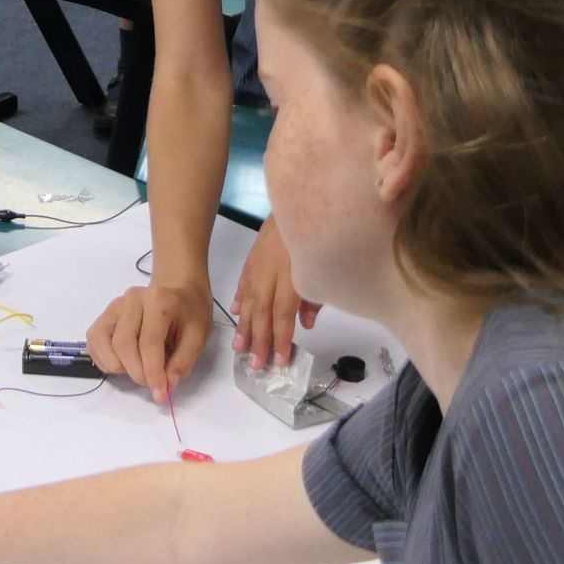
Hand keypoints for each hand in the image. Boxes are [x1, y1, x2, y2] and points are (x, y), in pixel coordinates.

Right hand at [88, 278, 213, 397]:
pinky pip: (94, 344)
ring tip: (139, 369)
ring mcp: (114, 307)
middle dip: (137, 372)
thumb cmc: (189, 314)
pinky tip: (125, 363)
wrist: (178, 292)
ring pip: (103, 343)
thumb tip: (167, 386)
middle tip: (152, 383)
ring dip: (119, 367)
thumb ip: (183, 362)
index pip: (149, 342)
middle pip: (123, 344)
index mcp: (158, 300)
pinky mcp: (103, 317)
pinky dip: (106, 361)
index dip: (153, 372)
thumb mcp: (198, 336)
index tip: (160, 394)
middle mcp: (131, 299)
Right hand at [231, 215, 319, 370]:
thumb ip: (315, 297)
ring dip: (244, 325)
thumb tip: (306, 324)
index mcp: (292, 273)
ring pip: (249, 298)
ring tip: (240, 348)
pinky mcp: (254, 254)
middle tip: (256, 365)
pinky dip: (240, 298)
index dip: (281, 338)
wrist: (302, 198)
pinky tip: (236, 314)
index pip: (283, 312)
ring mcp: (260, 262)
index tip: (280, 360)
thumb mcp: (327, 264)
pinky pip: (245, 280)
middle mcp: (272, 269)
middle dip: (259, 340)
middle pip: (263, 310)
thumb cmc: (322, 232)